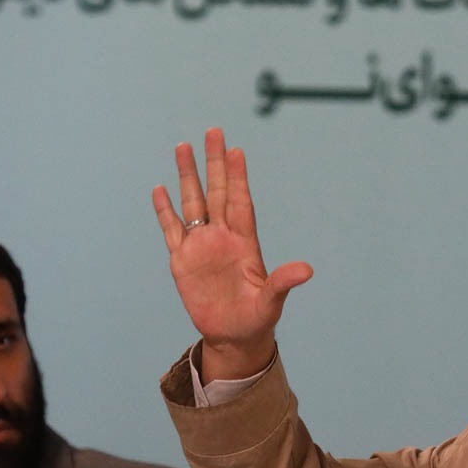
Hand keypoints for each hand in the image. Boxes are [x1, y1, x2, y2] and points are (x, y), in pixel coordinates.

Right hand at [153, 128, 312, 380]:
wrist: (233, 336)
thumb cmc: (256, 319)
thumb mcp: (271, 302)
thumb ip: (283, 283)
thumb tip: (307, 271)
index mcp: (245, 242)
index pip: (240, 202)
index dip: (239, 177)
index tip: (237, 151)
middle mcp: (222, 238)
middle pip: (217, 192)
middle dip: (215, 163)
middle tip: (214, 131)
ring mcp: (201, 246)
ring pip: (193, 203)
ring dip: (188, 176)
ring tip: (182, 146)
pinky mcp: (182, 260)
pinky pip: (172, 230)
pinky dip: (165, 211)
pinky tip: (159, 190)